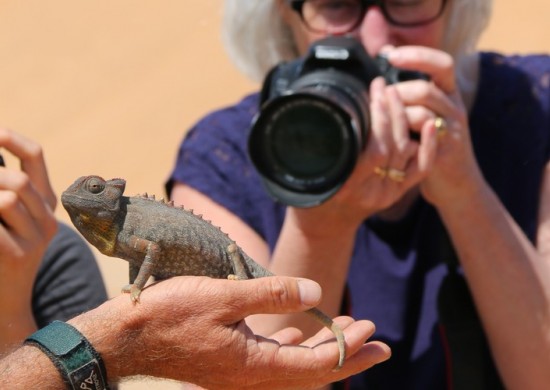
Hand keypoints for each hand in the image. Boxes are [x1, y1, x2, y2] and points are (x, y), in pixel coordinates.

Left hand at [0, 128, 57, 348]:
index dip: (12, 138)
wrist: (5, 305)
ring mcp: (34, 240)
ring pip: (6, 200)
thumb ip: (3, 193)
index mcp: (45, 204)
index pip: (36, 158)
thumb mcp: (9, 221)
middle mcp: (46, 220)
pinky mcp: (16, 256)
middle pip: (18, 180)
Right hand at [70, 276, 390, 388]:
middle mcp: (251, 378)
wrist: (125, 337)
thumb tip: (315, 294)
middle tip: (377, 341)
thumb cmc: (170, 314)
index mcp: (254, 367)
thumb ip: (272, 295)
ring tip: (345, 331)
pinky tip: (297, 334)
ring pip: (293, 366)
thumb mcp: (223, 297)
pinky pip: (271, 360)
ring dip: (321, 348)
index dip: (347, 348)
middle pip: (311, 372)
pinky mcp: (228, 364)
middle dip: (346, 355)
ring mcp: (239, 373)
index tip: (371, 330)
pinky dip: (291, 348)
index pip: (316, 366)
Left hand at [386, 46, 483, 206]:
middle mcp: (454, 109)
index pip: (441, 64)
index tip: (389, 55)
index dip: (417, 55)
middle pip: (425, 89)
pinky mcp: (444, 154)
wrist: (457, 184)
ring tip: (382, 122)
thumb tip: (387, 54)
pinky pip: (422, 142)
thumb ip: (411, 88)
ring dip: (396, 115)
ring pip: (422, 114)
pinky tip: (389, 140)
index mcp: (450, 94)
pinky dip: (403, 138)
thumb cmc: (431, 144)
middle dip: (396, 93)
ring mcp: (452, 132)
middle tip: (379, 101)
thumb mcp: (426, 111)